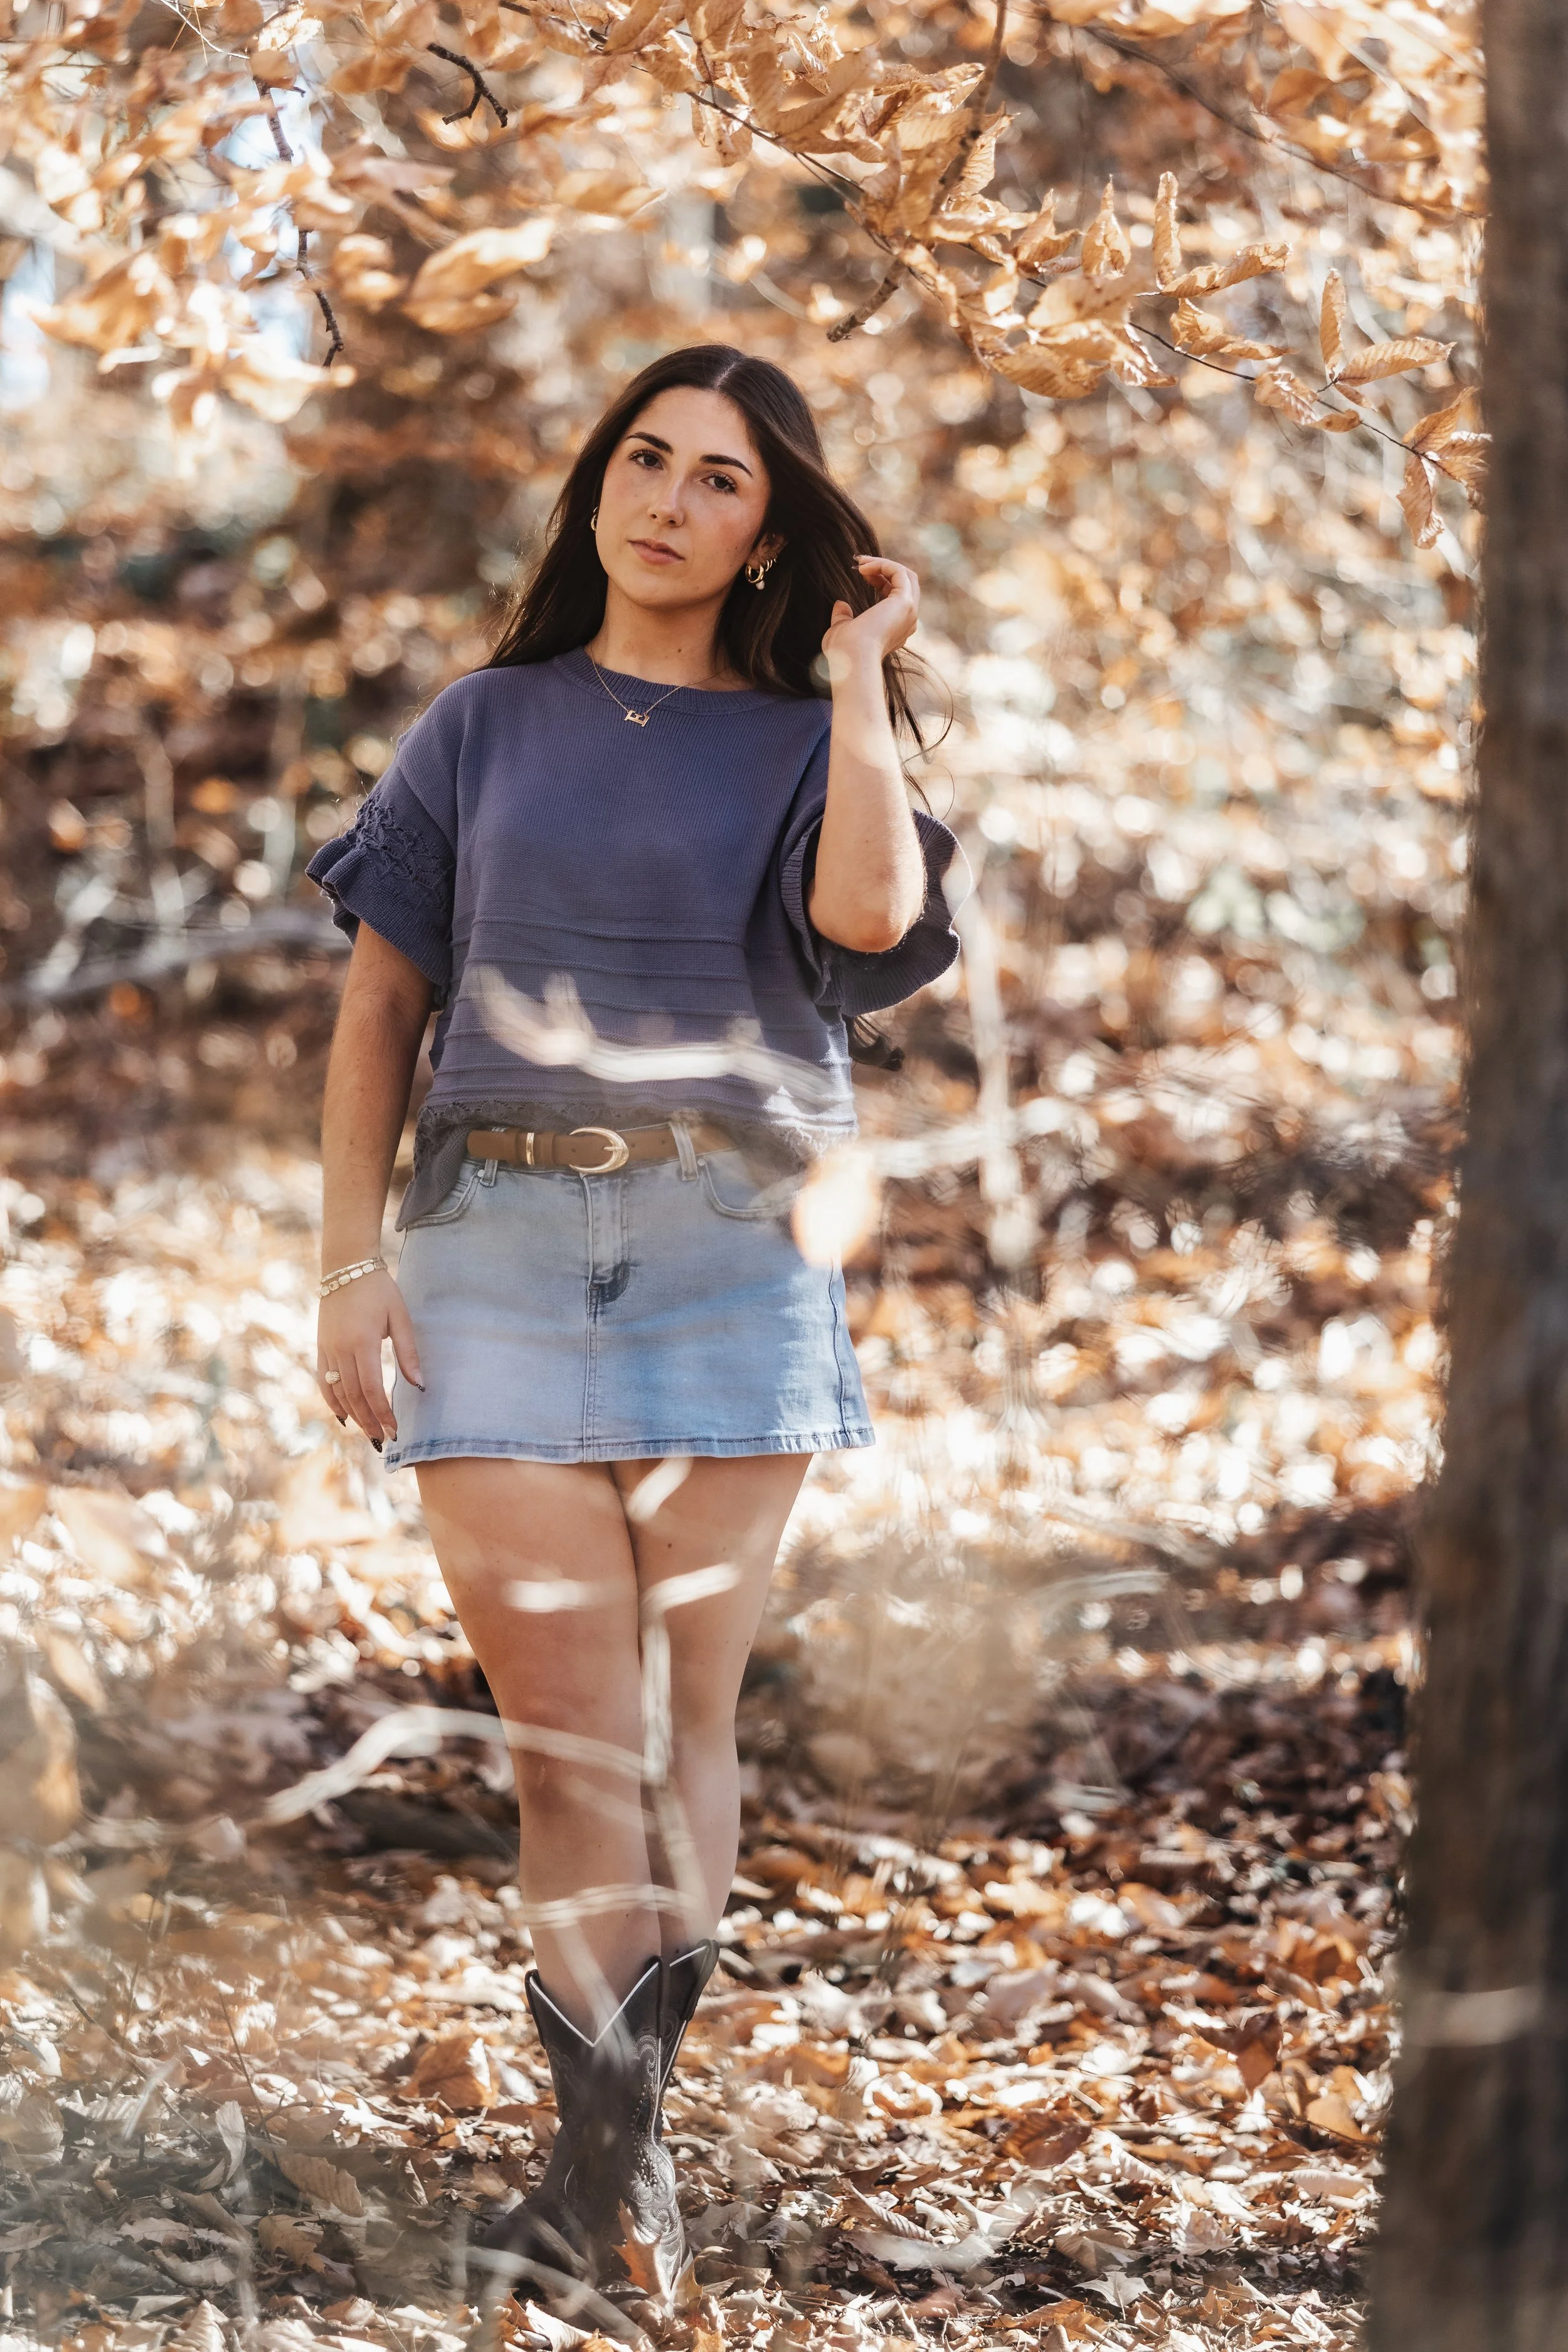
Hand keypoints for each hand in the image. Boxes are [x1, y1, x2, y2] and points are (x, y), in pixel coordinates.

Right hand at [316, 1270, 423, 1448]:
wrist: (346, 1267)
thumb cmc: (379, 1290)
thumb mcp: (400, 1317)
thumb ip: (408, 1352)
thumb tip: (420, 1384)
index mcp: (363, 1342)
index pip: (372, 1389)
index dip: (383, 1413)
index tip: (395, 1431)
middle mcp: (341, 1349)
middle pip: (353, 1396)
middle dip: (369, 1421)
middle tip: (384, 1440)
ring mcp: (327, 1349)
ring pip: (337, 1392)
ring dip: (353, 1416)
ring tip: (368, 1433)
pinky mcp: (320, 1347)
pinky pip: (323, 1381)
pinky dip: (332, 1401)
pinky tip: (343, 1416)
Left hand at [823, 556, 919, 675]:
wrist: (851, 661)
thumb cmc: (843, 652)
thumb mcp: (841, 631)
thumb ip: (843, 617)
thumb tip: (840, 605)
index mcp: (896, 629)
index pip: (896, 595)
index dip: (879, 579)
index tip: (860, 573)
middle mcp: (908, 621)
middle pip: (906, 583)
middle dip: (884, 568)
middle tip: (861, 563)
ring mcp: (910, 612)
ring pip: (906, 575)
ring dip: (883, 564)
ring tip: (861, 562)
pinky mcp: (905, 603)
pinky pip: (900, 573)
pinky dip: (883, 565)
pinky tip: (863, 568)